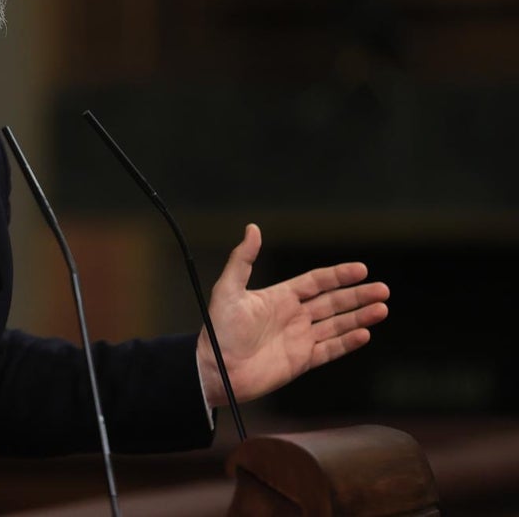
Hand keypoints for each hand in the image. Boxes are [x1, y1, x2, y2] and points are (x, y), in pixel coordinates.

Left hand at [197, 223, 388, 406]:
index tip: (361, 269)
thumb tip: (252, 228)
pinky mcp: (301, 360)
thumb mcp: (228, 289)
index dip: (339, 275)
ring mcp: (299, 338)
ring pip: (337, 324)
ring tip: (382, 308)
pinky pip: (330, 350)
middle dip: (358, 295)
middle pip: (333, 302)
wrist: (214, 369)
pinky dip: (348, 343)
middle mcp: (293, 316)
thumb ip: (243, 259)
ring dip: (360, 317)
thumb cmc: (218, 329)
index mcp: (279, 297)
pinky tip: (365, 334)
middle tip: (382, 289)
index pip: (316, 282)